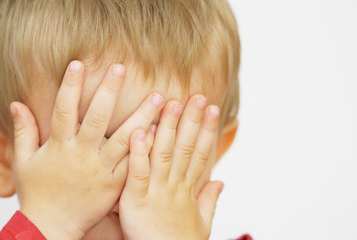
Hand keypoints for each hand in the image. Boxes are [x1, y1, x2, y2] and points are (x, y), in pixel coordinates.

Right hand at [10, 60, 163, 239]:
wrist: (53, 227)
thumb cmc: (37, 194)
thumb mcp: (24, 162)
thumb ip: (23, 132)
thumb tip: (16, 103)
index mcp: (59, 146)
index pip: (64, 109)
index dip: (70, 85)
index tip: (78, 63)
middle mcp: (82, 155)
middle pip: (97, 118)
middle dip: (109, 91)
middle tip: (121, 68)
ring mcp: (101, 170)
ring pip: (124, 139)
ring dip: (142, 117)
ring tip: (158, 97)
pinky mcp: (115, 184)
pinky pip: (134, 164)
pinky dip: (146, 148)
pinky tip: (161, 132)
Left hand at [119, 95, 223, 239]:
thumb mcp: (201, 222)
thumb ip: (210, 199)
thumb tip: (220, 181)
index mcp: (189, 190)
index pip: (201, 154)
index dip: (208, 131)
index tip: (213, 109)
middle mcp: (175, 187)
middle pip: (186, 148)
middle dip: (193, 121)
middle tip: (198, 96)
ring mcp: (156, 192)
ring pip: (164, 154)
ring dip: (169, 128)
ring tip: (172, 103)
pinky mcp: (136, 200)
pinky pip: (138, 173)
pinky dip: (140, 152)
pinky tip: (141, 130)